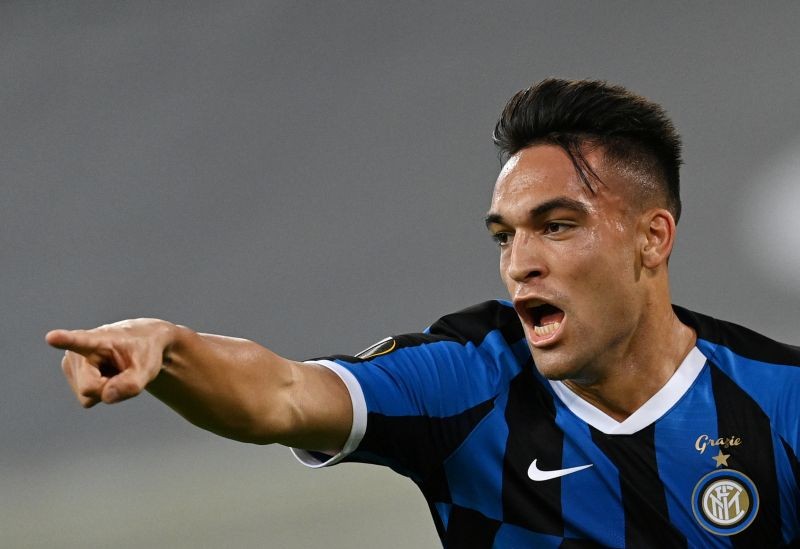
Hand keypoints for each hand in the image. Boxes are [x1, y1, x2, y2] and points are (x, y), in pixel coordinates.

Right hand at [46, 319, 175, 406]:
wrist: (141, 344)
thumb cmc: (144, 353)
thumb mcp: (147, 369)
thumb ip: (131, 385)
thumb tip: (105, 397)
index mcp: (97, 340)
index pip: (78, 341)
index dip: (64, 340)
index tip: (51, 337)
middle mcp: (77, 350)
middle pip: (90, 389)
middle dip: (109, 387)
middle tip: (121, 370)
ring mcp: (70, 363)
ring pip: (87, 397)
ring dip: (105, 389)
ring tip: (114, 370)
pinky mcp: (70, 374)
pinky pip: (87, 399)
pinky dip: (100, 392)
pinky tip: (106, 375)